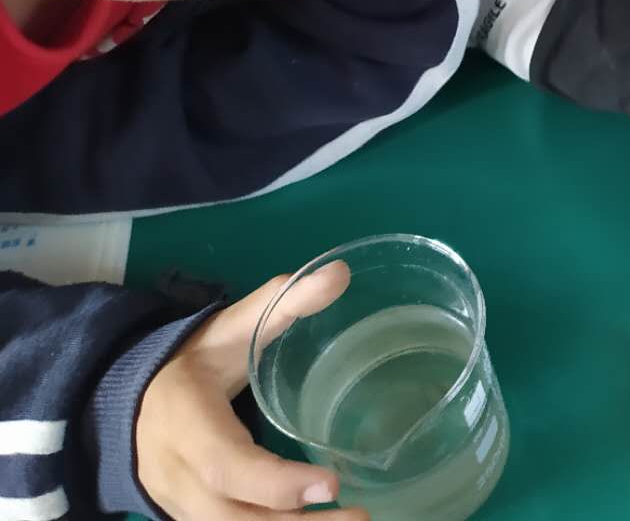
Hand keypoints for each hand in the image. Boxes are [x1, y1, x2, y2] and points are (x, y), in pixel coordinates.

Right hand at [137, 264, 368, 519]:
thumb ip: (283, 302)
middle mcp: (178, 475)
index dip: (277, 482)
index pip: (227, 465)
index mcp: (185, 424)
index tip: (332, 481)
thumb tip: (340, 273)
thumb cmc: (190, 362)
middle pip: (233, 518)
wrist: (130, 401)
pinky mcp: (191, 520)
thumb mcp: (230, 327)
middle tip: (359, 514)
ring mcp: (180, 505)